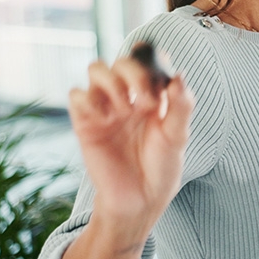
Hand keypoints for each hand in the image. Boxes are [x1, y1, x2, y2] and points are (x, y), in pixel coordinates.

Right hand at [69, 50, 194, 242]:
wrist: (140, 200)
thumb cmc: (161, 168)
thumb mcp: (178, 137)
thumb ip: (181, 106)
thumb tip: (179, 75)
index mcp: (153, 96)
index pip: (147, 61)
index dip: (152, 57)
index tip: (161, 72)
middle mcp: (128, 97)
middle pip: (121, 61)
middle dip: (135, 73)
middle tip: (149, 102)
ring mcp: (105, 109)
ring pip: (96, 69)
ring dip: (112, 82)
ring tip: (128, 110)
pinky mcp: (85, 124)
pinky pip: (76, 96)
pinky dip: (88, 99)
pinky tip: (106, 118)